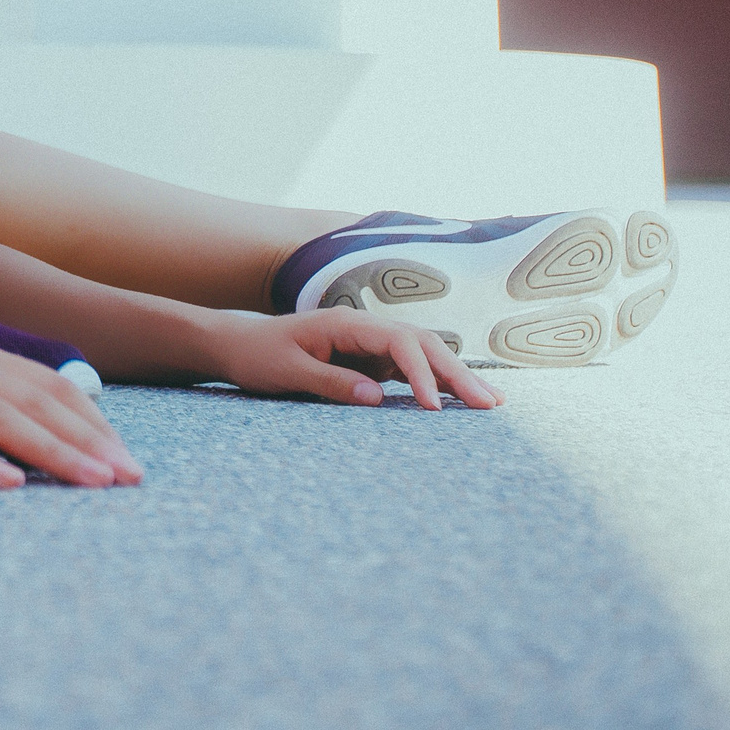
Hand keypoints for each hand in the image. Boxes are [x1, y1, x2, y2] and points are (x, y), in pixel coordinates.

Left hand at [205, 310, 504, 410]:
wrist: (237, 345)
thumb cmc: (257, 355)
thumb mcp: (285, 372)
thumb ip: (329, 382)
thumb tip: (376, 398)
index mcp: (346, 323)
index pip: (399, 342)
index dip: (420, 372)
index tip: (432, 406)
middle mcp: (365, 330)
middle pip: (423, 345)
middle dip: (456, 373)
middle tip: (491, 405)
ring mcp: (370, 346)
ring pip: (424, 356)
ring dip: (455, 378)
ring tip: (492, 404)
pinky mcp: (370, 363)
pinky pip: (411, 371)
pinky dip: (437, 385)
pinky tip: (462, 402)